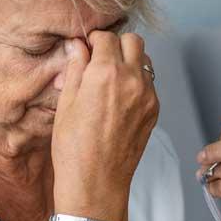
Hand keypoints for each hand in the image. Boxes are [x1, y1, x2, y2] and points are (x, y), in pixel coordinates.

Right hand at [51, 29, 158, 204]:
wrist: (96, 183)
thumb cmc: (74, 148)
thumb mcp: (66, 104)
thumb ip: (75, 69)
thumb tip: (78, 46)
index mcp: (106, 74)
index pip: (106, 37)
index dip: (93, 40)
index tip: (86, 48)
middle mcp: (132, 80)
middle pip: (133, 41)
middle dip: (116, 44)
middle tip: (100, 59)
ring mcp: (147, 96)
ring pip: (145, 61)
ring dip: (130, 61)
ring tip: (110, 79)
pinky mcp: (154, 111)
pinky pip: (149, 83)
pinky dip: (136, 81)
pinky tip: (119, 98)